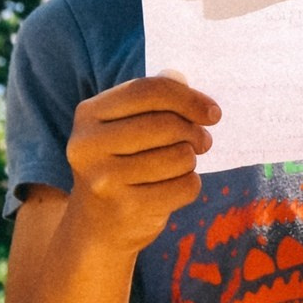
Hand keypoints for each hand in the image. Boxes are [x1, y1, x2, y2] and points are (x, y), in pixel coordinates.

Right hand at [62, 75, 220, 253]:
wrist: (97, 225)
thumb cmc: (122, 163)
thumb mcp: (125, 126)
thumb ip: (152, 98)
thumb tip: (180, 77)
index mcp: (88, 114)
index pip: (148, 90)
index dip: (188, 97)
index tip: (213, 112)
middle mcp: (89, 145)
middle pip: (167, 124)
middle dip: (195, 132)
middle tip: (203, 141)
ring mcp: (104, 180)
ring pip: (180, 157)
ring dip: (190, 161)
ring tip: (178, 166)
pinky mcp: (126, 209)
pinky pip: (185, 187)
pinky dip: (189, 185)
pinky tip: (172, 188)